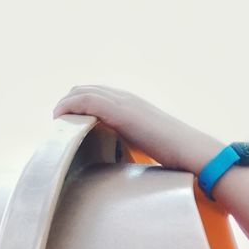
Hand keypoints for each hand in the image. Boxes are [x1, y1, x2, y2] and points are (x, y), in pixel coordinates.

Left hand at [51, 85, 223, 174]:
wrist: (191, 152)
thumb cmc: (176, 156)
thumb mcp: (149, 146)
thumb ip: (133, 145)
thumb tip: (123, 160)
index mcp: (135, 105)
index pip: (99, 94)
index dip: (80, 103)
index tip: (68, 121)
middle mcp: (128, 98)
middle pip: (87, 88)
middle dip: (69, 102)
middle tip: (59, 122)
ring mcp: (125, 102)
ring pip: (83, 91)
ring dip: (65, 104)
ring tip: (56, 120)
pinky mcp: (121, 112)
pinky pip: (87, 100)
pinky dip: (70, 106)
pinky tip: (60, 118)